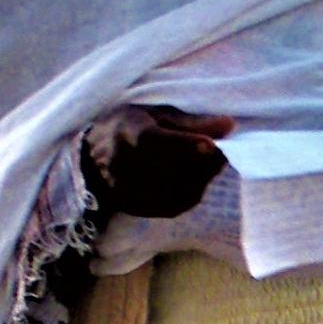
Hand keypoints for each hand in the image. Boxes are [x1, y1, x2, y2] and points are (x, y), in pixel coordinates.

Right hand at [83, 105, 233, 218]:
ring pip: (179, 188)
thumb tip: (230, 125)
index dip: (184, 144)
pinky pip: (179, 203)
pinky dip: (195, 190)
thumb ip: (191, 122)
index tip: (211, 145)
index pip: (153, 141)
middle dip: (205, 161)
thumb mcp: (155, 114)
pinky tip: (197, 177)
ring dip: (203, 176)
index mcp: (126, 133)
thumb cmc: (129, 127)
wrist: (92, 160)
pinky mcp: (141, 209)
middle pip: (172, 168)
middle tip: (222, 148)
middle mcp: (124, 165)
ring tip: (208, 160)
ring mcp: (131, 191)